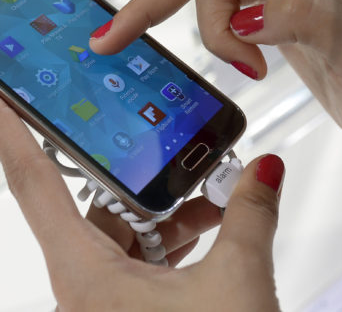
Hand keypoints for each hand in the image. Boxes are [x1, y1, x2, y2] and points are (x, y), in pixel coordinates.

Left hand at [0, 99, 282, 310]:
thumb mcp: (239, 283)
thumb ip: (252, 215)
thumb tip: (265, 168)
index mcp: (88, 280)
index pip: (36, 186)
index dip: (15, 137)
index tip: (2, 101)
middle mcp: (88, 290)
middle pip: (99, 206)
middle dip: (142, 177)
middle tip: (164, 148)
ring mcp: (111, 303)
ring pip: (129, 234)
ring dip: (171, 211)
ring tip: (213, 193)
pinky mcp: (135, 311)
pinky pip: (146, 259)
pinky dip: (178, 238)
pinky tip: (213, 227)